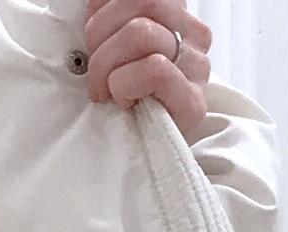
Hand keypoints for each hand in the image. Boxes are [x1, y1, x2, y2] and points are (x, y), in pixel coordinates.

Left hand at [84, 0, 212, 136]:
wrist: (142, 159)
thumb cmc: (122, 102)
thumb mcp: (112, 49)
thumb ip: (109, 20)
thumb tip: (90, 2)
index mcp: (174, 14)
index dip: (105, 10)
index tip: (92, 40)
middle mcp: (193, 34)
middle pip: (139, 5)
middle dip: (99, 40)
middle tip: (94, 75)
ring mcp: (197, 66)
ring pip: (141, 32)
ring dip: (106, 66)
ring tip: (105, 91)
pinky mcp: (194, 101)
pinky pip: (154, 69)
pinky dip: (125, 84)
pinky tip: (122, 101)